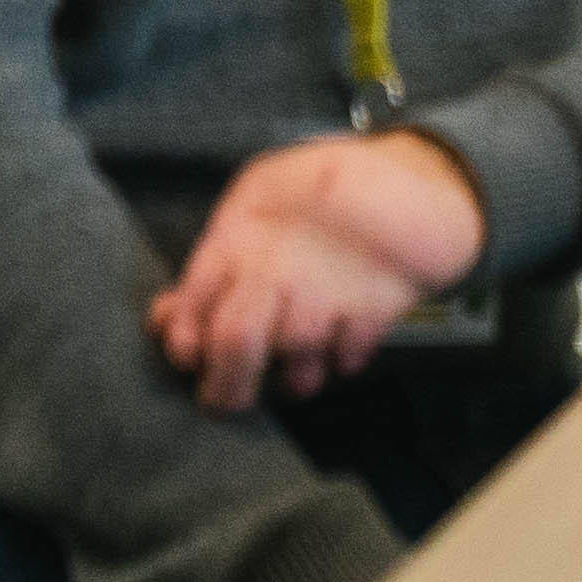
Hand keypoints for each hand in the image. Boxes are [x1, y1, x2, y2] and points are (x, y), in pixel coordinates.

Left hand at [148, 130, 485, 413]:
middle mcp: (279, 270)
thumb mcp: (256, 196)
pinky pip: (346, 360)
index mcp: (239, 238)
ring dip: (295, 377)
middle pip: (235, 346)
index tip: (192, 356)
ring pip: (295, 366)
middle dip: (226, 389)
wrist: (414, 181)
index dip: (185, 344)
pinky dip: (342, 359)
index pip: (191, 311)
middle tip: (228, 400)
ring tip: (298, 367)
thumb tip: (167, 316)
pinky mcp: (373, 312)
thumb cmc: (325, 185)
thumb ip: (214, 256)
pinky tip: (341, 338)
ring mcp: (328, 293)